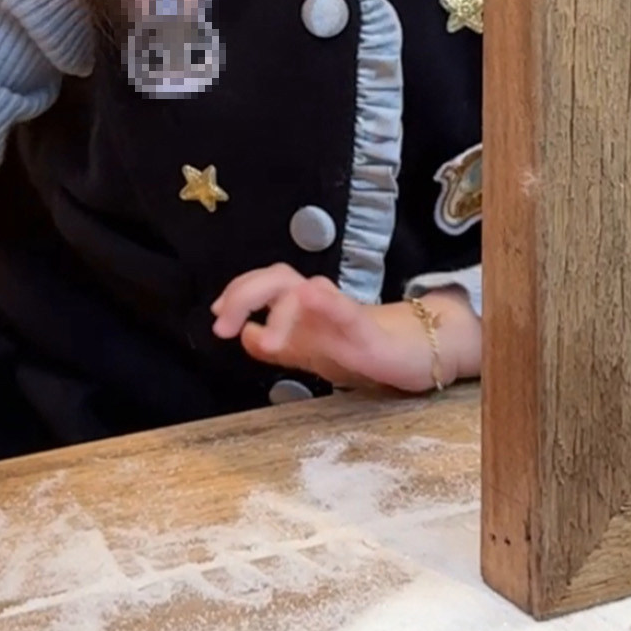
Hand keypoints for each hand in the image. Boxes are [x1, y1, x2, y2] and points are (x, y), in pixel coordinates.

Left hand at [211, 263, 479, 393]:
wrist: (413, 351)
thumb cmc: (358, 348)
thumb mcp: (309, 351)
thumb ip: (276, 343)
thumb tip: (242, 335)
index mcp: (302, 306)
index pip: (263, 285)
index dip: (236, 294)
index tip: (216, 317)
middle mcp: (318, 301)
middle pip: (277, 278)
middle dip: (244, 295)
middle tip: (223, 325)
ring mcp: (342, 312)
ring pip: (307, 291)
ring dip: (279, 308)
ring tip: (264, 340)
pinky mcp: (367, 330)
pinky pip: (345, 311)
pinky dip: (326, 303)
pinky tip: (311, 300)